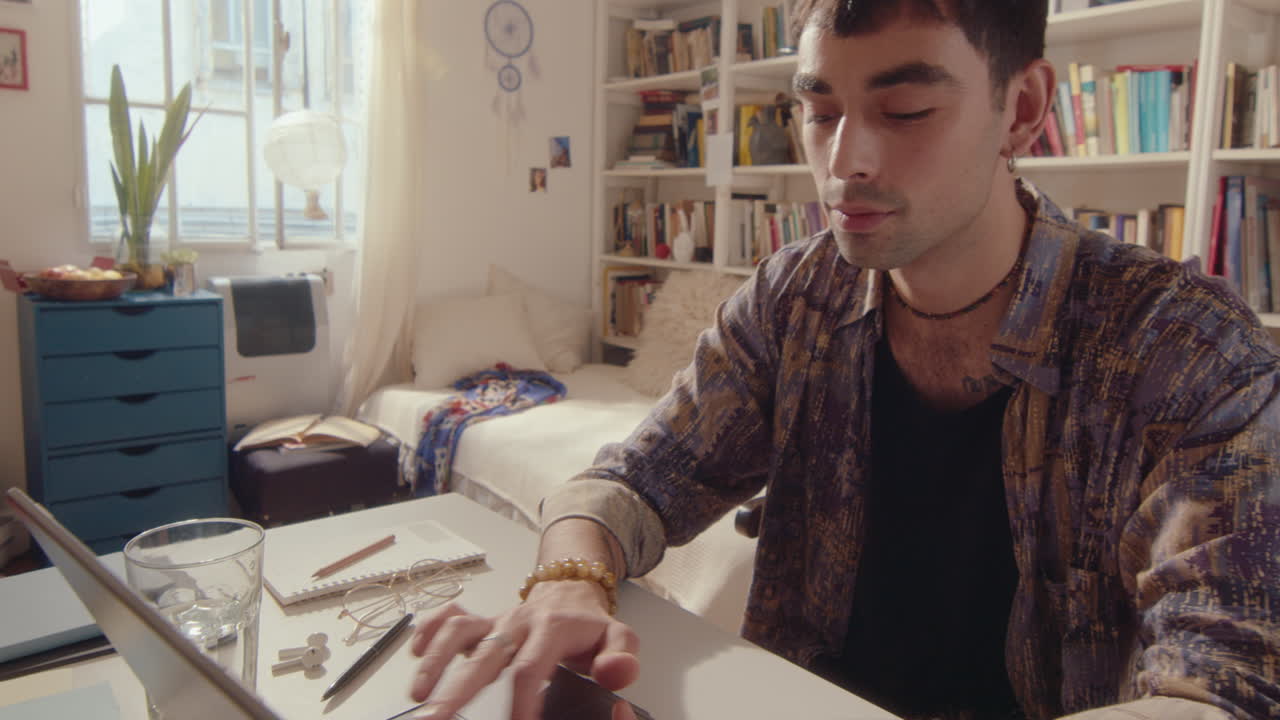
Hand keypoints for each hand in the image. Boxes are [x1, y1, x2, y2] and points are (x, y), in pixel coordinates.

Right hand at [407, 578, 639, 719]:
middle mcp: (518, 623)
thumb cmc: (589, 626)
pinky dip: (429, 630)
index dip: (521, 700)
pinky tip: (415, 652)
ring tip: (419, 696)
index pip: (530, 668)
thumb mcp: (620, 638)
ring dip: (435, 662)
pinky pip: (449, 617)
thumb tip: (616, 672)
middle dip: (458, 689)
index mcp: (552, 630)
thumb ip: (621, 656)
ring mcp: (495, 620)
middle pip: (484, 655)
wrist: (571, 591)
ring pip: (459, 633)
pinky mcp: (480, 620)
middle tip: (438, 717)